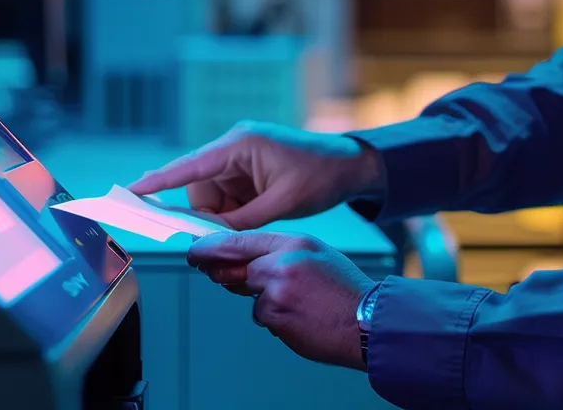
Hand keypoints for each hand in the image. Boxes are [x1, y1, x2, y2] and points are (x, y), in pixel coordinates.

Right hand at [128, 122, 384, 229]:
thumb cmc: (321, 176)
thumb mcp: (280, 204)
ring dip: (226, 213)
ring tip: (259, 215)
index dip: (157, 181)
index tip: (129, 191)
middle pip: (199, 187)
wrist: (352, 165)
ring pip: (212, 195)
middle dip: (210, 213)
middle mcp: (235, 147)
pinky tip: (258, 212)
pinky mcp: (248, 168)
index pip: (188, 166)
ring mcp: (241, 157)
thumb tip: (206, 235)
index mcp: (240, 145)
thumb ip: (239, 220)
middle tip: (231, 230)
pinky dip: (236, 209)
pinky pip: (228, 194)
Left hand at [188, 231, 376, 369]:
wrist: (367, 321)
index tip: (196, 251)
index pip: (241, 241)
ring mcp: (276, 292)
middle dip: (223, 273)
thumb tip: (246, 263)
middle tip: (215, 274)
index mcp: (294, 243)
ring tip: (299, 304)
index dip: (211, 247)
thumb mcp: (316, 256)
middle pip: (236, 268)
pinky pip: (264, 317)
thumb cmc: (345, 291)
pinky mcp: (275, 317)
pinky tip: (301, 318)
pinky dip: (277, 320)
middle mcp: (282, 264)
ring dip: (265, 302)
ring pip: (251, 297)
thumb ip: (281, 254)